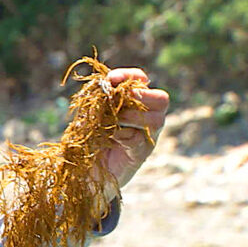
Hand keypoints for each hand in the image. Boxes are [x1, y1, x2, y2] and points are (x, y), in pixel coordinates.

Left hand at [101, 68, 168, 190]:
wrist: (86, 170)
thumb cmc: (90, 138)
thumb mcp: (91, 114)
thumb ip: (97, 100)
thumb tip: (104, 84)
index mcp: (135, 102)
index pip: (141, 80)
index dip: (129, 76)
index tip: (111, 79)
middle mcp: (148, 117)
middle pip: (161, 99)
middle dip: (139, 96)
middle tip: (116, 102)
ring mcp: (147, 136)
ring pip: (156, 119)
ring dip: (131, 116)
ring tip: (113, 121)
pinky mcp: (140, 154)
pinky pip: (140, 140)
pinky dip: (124, 134)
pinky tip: (112, 136)